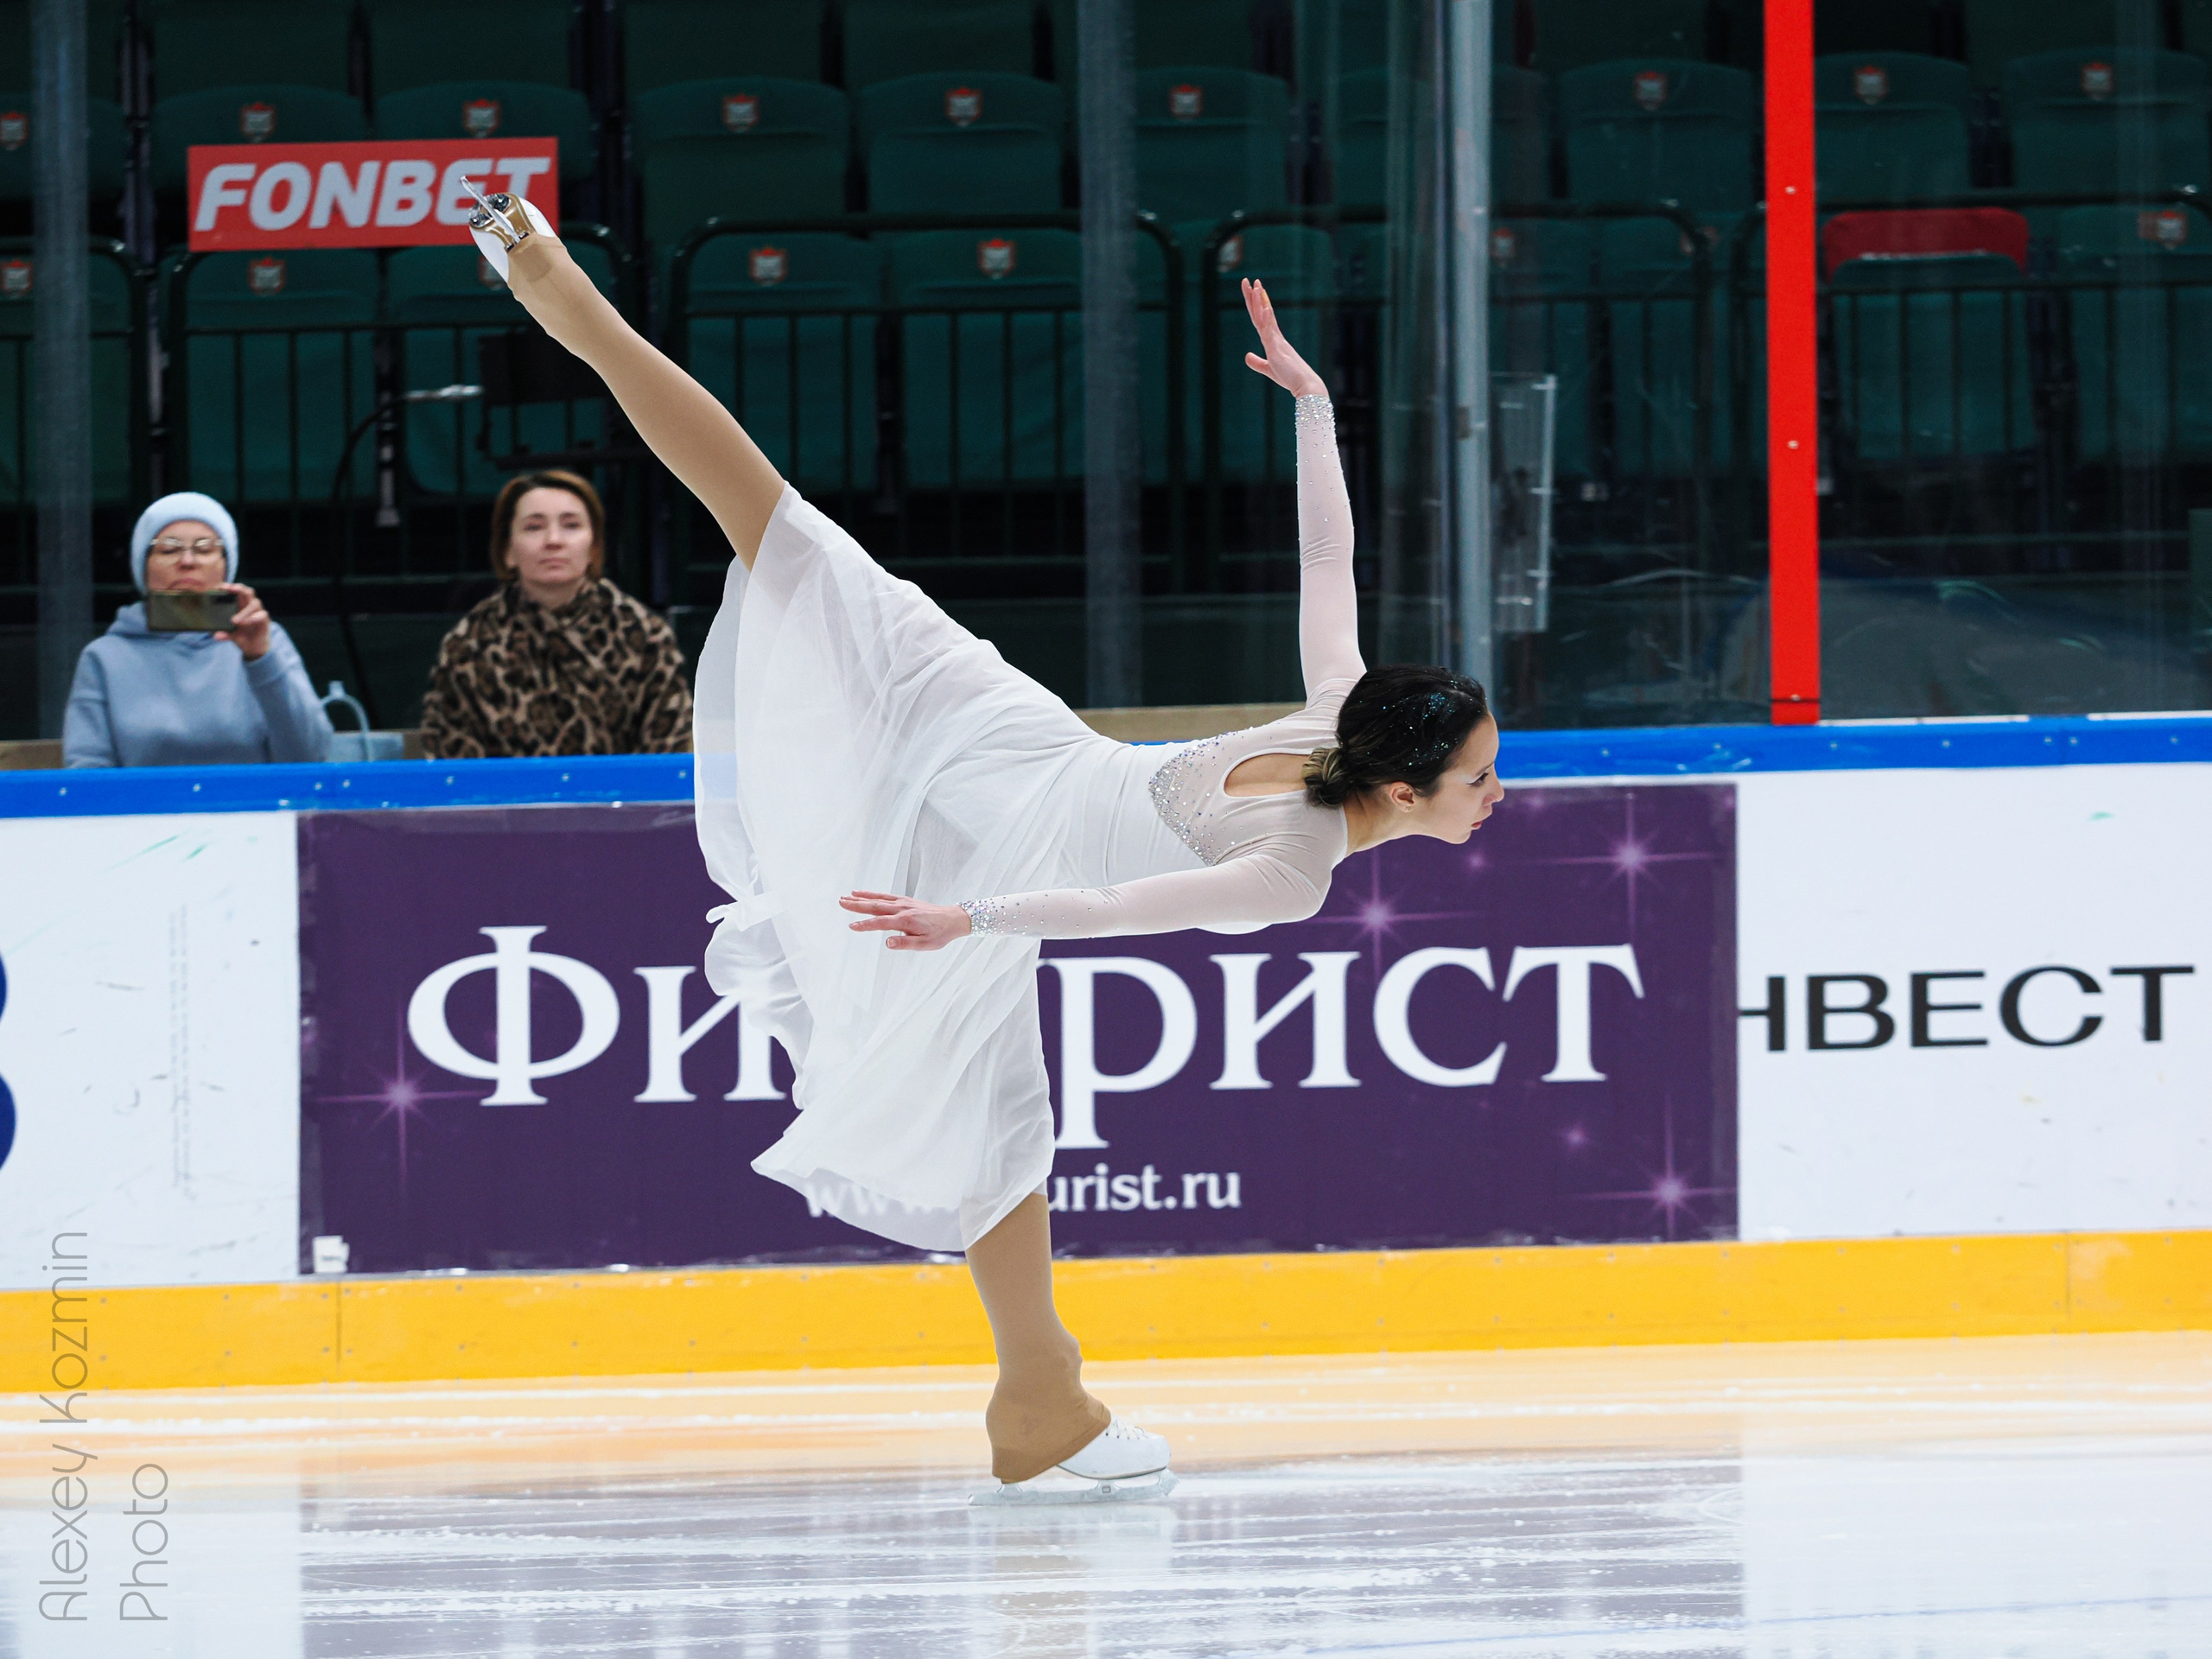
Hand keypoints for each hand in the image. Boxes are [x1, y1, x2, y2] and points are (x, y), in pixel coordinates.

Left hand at [214, 582, 270, 660]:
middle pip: (247, 592)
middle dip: (239, 588)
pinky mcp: (265, 620)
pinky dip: (253, 618)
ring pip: (254, 603)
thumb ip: (224, 634)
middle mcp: (249, 606)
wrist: (255, 648)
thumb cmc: (242, 636)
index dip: (229, 587)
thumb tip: (216, 636)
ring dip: (244, 611)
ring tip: (234, 621)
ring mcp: (258, 612)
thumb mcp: (231, 635)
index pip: (236, 592)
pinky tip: (246, 623)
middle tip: (230, 589)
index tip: (220, 587)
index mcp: (240, 605)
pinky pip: (262, 615)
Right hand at [839, 890, 972, 950]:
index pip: (880, 923)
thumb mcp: (924, 945)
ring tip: (845, 897)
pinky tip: (862, 893)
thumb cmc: (938, 934)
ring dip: (861, 898)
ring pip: (878, 899)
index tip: (851, 926)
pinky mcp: (904, 900)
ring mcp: (902, 902)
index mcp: (905, 921)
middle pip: (875, 906)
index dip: (865, 926)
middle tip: (840, 902)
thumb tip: (887, 942)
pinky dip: (872, 893)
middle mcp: (902, 909)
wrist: (952, 919)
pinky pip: (885, 895)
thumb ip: (905, 944)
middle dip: (857, 905)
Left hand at [1241, 277, 1326, 398]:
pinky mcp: (1277, 349)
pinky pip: (1270, 331)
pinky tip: (1262, 307)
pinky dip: (1266, 319)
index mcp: (1273, 340)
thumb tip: (1247, 356)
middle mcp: (1275, 337)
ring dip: (1260, 302)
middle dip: (1254, 297)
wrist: (1305, 385)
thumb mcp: (1269, 369)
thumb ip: (1258, 362)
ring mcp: (1277, 341)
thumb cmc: (1290, 377)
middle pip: (1261, 313)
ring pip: (1266, 317)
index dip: (1255, 304)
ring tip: (1255, 286)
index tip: (1252, 290)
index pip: (1260, 319)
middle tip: (1249, 280)